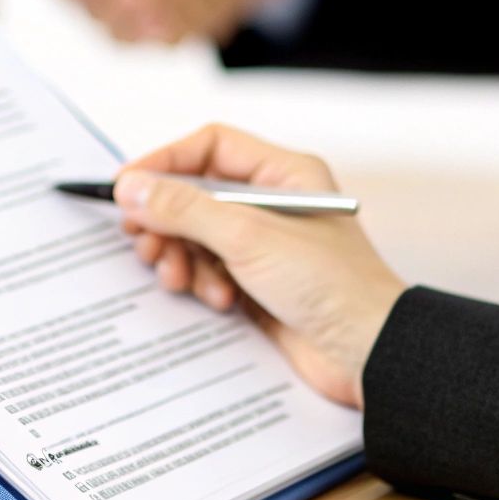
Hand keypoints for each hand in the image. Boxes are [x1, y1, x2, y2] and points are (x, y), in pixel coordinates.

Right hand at [114, 124, 405, 408]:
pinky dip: (204, 283)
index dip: (166, 162)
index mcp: (283, 174)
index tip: (128, 186)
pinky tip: (220, 300)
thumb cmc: (332, 284)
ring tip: (180, 277)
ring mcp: (265, 245)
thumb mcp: (247, 236)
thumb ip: (184, 208)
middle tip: (144, 242)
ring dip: (182, 257)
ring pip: (197, 237)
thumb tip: (132, 186)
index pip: (210, 147)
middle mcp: (272, 203)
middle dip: (166, 221)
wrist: (370, 352)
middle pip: (196, 195)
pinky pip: (210, 271)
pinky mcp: (258, 284)